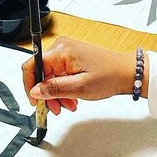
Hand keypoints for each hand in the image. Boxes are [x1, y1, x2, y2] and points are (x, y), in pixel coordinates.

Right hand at [21, 37, 142, 113]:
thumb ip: (54, 89)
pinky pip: (59, 75)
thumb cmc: (110, 76)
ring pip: (50, 76)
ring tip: (68, 105)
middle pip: (41, 73)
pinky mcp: (72, 59)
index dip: (29, 85)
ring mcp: (67, 53)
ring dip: (56, 93)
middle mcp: (62, 48)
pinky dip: (63, 88)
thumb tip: (35, 91)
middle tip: (55, 108)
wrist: (127, 73)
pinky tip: (72, 98)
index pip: (32, 65)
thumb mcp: (80, 87)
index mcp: (61, 50)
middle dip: (47, 93)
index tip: (34, 101)